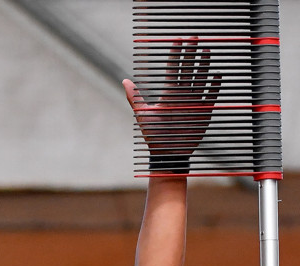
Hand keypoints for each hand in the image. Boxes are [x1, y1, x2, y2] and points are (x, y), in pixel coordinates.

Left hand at [123, 38, 221, 162]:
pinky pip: (210, 96)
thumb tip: (124, 81)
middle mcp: (182, 94)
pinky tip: (216, 75)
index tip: (178, 40)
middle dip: (191, 53)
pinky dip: (214, 86)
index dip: (175, 54)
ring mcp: (193, 101)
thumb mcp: (143, 114)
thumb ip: (135, 97)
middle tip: (194, 37)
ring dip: (203, 65)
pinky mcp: (203, 111)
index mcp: (168, 93)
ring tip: (206, 50)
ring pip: (200, 78)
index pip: (173, 68)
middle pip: (188, 69)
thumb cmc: (154, 135)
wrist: (167, 153)